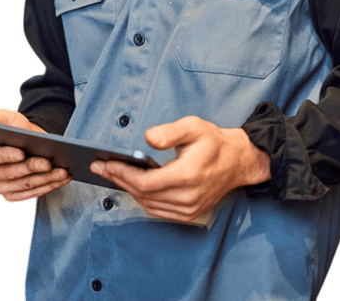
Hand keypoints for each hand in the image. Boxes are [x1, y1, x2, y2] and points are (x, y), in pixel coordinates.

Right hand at [0, 108, 70, 202]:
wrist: (27, 141)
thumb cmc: (15, 127)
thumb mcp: (5, 117)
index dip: (6, 155)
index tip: (22, 153)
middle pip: (10, 173)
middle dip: (31, 168)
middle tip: (49, 163)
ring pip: (24, 185)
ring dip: (45, 179)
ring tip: (62, 171)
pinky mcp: (13, 195)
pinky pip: (31, 194)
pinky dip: (49, 187)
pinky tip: (63, 178)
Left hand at [91, 116, 270, 222]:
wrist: (237, 161)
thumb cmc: (214, 142)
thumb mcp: (194, 126)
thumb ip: (169, 132)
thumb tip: (147, 138)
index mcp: (188, 175)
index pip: (146, 182)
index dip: (123, 174)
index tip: (105, 163)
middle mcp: (188, 197)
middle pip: (144, 194)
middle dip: (119, 180)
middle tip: (101, 167)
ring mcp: (189, 208)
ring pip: (149, 204)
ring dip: (128, 190)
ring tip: (112, 174)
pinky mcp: (189, 213)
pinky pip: (158, 210)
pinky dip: (142, 199)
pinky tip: (132, 186)